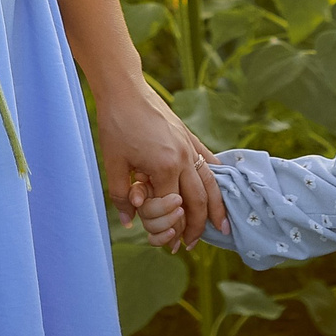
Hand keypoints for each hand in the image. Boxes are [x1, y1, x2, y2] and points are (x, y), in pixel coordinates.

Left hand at [95, 82, 225, 247]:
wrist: (124, 89)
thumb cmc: (115, 125)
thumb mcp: (113, 164)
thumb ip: (122, 196)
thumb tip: (130, 221)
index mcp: (164, 168)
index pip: (172, 209)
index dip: (167, 228)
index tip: (162, 242)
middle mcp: (183, 158)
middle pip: (197, 202)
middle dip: (196, 227)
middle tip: (190, 245)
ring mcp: (189, 146)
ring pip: (211, 184)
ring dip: (216, 209)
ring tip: (221, 228)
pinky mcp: (189, 137)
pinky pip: (210, 161)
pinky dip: (218, 179)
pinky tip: (222, 191)